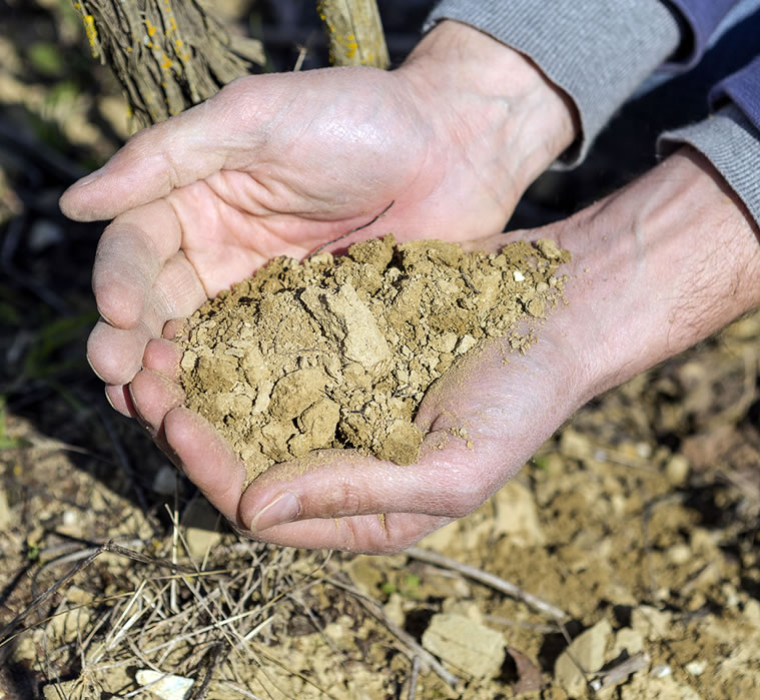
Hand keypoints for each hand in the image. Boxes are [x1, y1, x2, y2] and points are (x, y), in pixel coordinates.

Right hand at [60, 20, 576, 414]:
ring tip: (152, 408)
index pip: (138, 248)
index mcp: (200, 199)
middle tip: (119, 382)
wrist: (453, 149)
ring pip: (206, 340)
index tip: (116, 318)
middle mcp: (225, 251)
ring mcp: (269, 292)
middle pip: (161, 305)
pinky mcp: (313, 323)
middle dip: (134, 343)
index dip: (119, 283)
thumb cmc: (358, 118)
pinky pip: (265, 358)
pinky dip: (239, 386)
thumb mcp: (257, 119)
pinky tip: (223, 414)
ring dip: (176, 375)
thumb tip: (74, 203)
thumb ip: (169, 156)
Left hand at [125, 148, 759, 552]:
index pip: (268, 508)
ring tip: (162, 346)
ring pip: (251, 404)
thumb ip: (355, 495)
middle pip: (246, 458)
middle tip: (144, 382)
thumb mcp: (452, 469)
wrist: (559, 315)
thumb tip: (254, 510)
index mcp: (367, 508)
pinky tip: (208, 315)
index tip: (177, 423)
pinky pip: (279, 353)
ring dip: (205, 382)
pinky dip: (240, 341)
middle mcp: (345, 459)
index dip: (216, 471)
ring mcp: (342, 402)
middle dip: (194, 426)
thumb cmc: (522, 401)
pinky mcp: (346, 352)